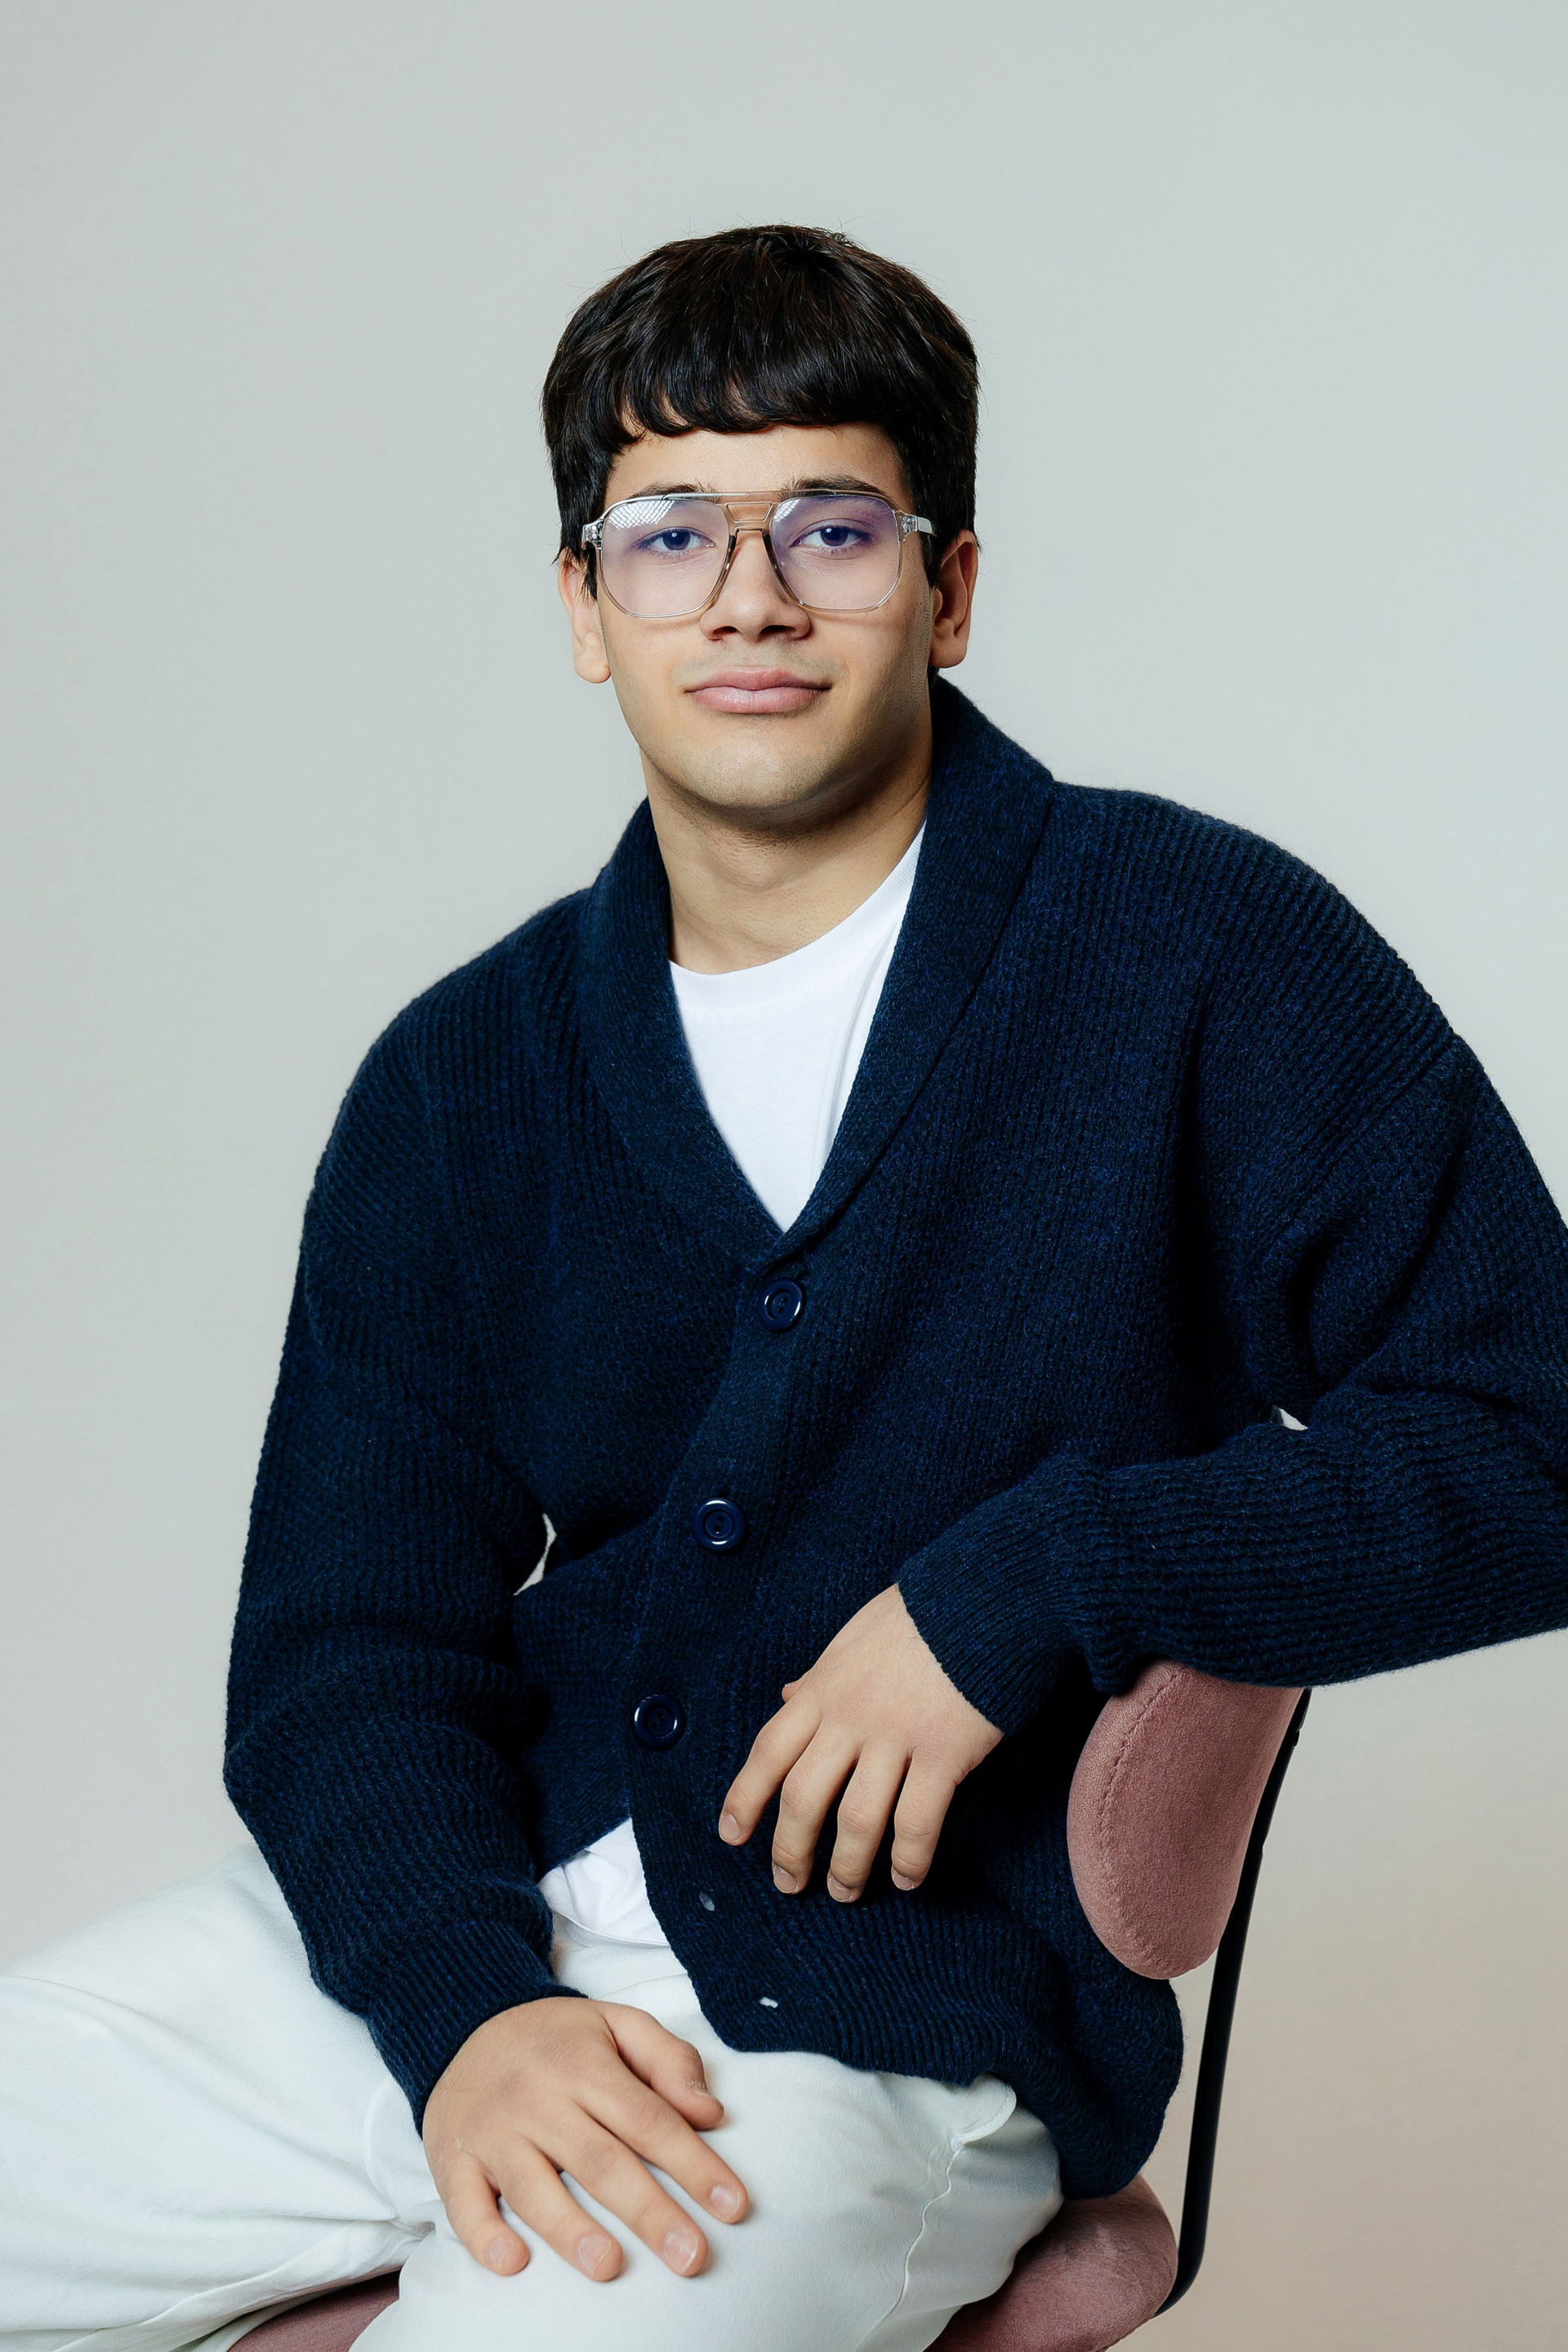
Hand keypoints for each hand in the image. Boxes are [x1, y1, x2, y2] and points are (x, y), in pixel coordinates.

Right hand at [423, 1996, 747, 2280]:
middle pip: (601, 2161)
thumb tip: (709, 2113)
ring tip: (610, 2265)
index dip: (694, 2164)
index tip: (733, 2205)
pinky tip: (512, 2261)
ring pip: (533, 2187)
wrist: (461, 2025)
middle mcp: (538, 2098)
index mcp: (584, 2064)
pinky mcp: (453, 2160)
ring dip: (571, 2230)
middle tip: (691, 2256)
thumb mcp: (617, 2024)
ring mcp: (493, 2132)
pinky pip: (463, 2204)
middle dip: (650, 2212)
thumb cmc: (556, 2039)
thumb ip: (669, 2060)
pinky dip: (484, 2236)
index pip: (649, 2119)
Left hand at [718, 1584, 1000, 1900]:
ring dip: (847, 1866)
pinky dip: (908, 1859)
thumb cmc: (918, 1616)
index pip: (769, 1751)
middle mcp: (850, 1717)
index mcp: (823, 1688)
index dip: (745, 1798)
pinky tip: (906, 1879)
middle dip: (791, 1850)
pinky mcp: (944, 1752)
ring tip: (845, 1892)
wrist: (982, 1597)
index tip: (731, 1835)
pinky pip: (917, 1821)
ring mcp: (896, 1737)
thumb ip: (821, 1674)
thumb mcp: (853, 1637)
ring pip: (856, 1820)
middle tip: (789, 1884)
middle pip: (804, 1798)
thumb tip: (788, 1694)